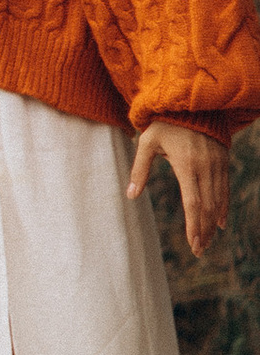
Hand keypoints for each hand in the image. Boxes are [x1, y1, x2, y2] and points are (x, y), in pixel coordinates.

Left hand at [127, 121, 228, 260]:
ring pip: (218, 200)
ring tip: (207, 242)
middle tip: (199, 250)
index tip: (192, 243)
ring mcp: (217, 165)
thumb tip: (130, 195)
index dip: (194, 224)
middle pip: (208, 206)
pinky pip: (225, 189)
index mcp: (186, 163)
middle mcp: (205, 167)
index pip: (193, 202)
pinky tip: (220, 222)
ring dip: (213, 223)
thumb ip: (139, 169)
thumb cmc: (164, 123)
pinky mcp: (223, 162)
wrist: (191, 104)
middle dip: (204, 230)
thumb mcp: (146, 142)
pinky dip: (223, 207)